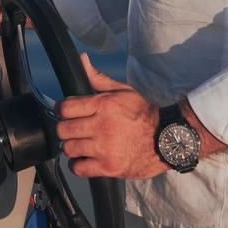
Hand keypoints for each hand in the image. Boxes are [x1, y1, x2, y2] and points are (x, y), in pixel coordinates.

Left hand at [54, 54, 166, 179]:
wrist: (165, 140)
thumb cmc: (143, 114)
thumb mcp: (122, 91)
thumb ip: (97, 78)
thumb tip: (81, 59)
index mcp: (104, 106)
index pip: (66, 108)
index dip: (62, 109)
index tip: (66, 112)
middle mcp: (102, 126)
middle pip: (63, 130)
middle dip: (65, 129)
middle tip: (73, 129)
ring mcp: (104, 148)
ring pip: (69, 149)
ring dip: (71, 146)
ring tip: (80, 143)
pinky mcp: (108, 167)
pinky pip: (78, 168)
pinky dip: (77, 164)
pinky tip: (85, 158)